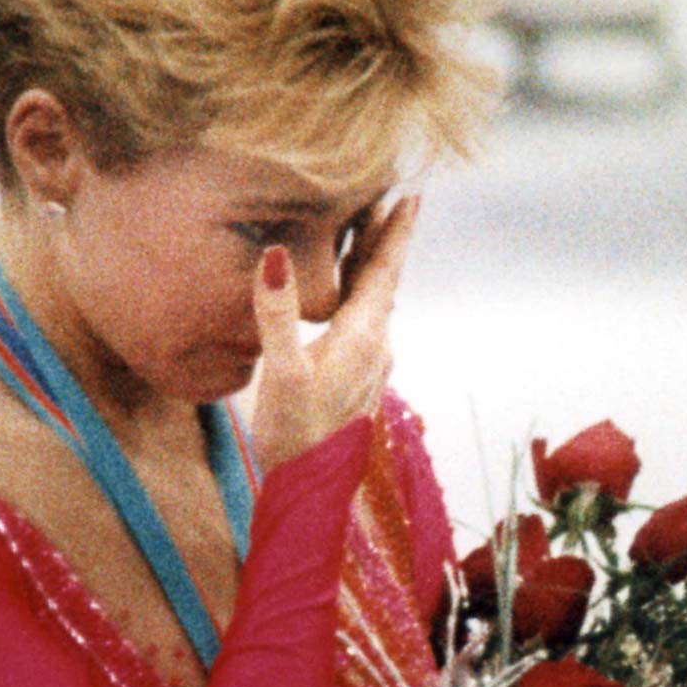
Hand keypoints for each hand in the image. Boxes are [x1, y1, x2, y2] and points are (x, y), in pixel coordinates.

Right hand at [249, 195, 419, 471]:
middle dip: (382, 241)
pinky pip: (365, 325)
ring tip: (365, 236)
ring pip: (374, 305)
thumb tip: (276, 255)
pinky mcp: (358, 382)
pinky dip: (360, 298)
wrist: (308, 490)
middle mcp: (374, 349)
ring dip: (371, 269)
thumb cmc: (293, 434)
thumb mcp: (280, 371)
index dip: (394, 233)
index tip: (410, 196)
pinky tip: (346, 298)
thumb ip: (278, 313)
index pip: (382, 273)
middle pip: (382, 283)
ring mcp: (369, 367)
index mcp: (360, 338)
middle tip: (386, 199)